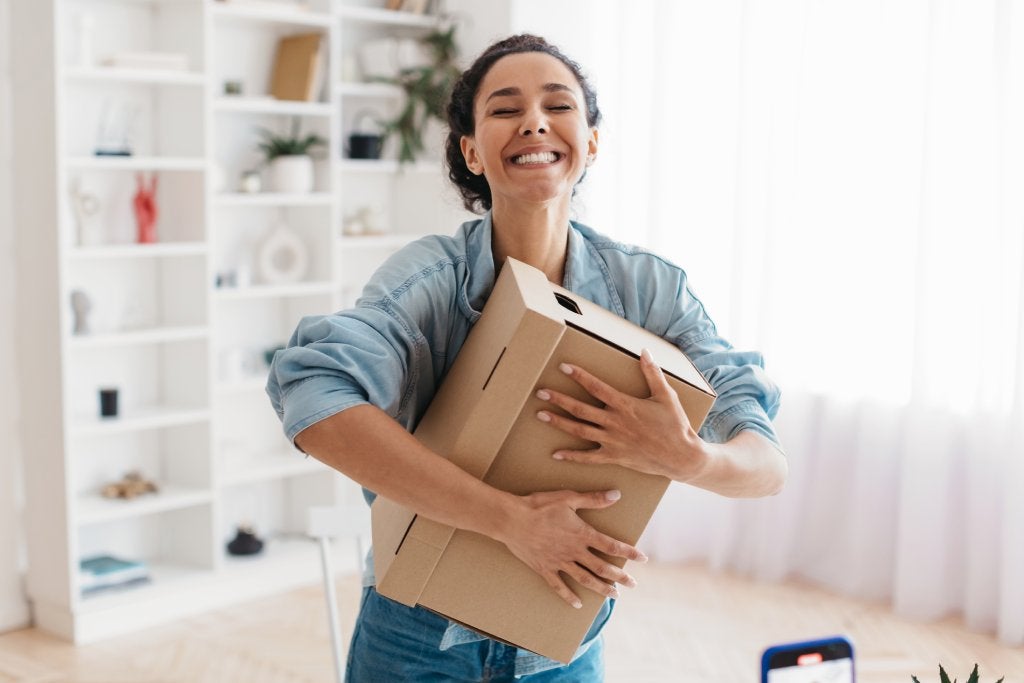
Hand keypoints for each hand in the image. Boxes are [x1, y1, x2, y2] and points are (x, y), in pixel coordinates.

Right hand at [497, 489, 646, 608]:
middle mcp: (574, 551)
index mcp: (582, 534)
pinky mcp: (544, 569)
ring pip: (585, 579)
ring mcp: (559, 562)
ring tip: (614, 596)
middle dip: (619, 577)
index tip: (643, 558)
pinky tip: (578, 605)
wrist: (512, 519)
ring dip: (601, 588)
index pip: (611, 545)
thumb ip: (593, 499)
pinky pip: (559, 586)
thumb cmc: (539, 506)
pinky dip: (569, 597)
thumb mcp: (568, 498)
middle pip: (602, 568)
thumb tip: (616, 495)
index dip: (628, 552)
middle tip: (632, 584)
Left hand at [535, 349, 708, 480]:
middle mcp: (614, 423)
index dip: (579, 376)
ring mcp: (612, 441)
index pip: (596, 387)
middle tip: (540, 392)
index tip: (563, 367)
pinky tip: (556, 453)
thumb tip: (645, 351)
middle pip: (580, 409)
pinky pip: (588, 458)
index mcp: (625, 405)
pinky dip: (572, 456)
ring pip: (579, 431)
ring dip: (558, 422)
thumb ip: (653, 373)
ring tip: (540, 415)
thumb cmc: (675, 425)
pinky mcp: (614, 457)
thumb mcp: (666, 395)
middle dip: (559, 399)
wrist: (681, 457)